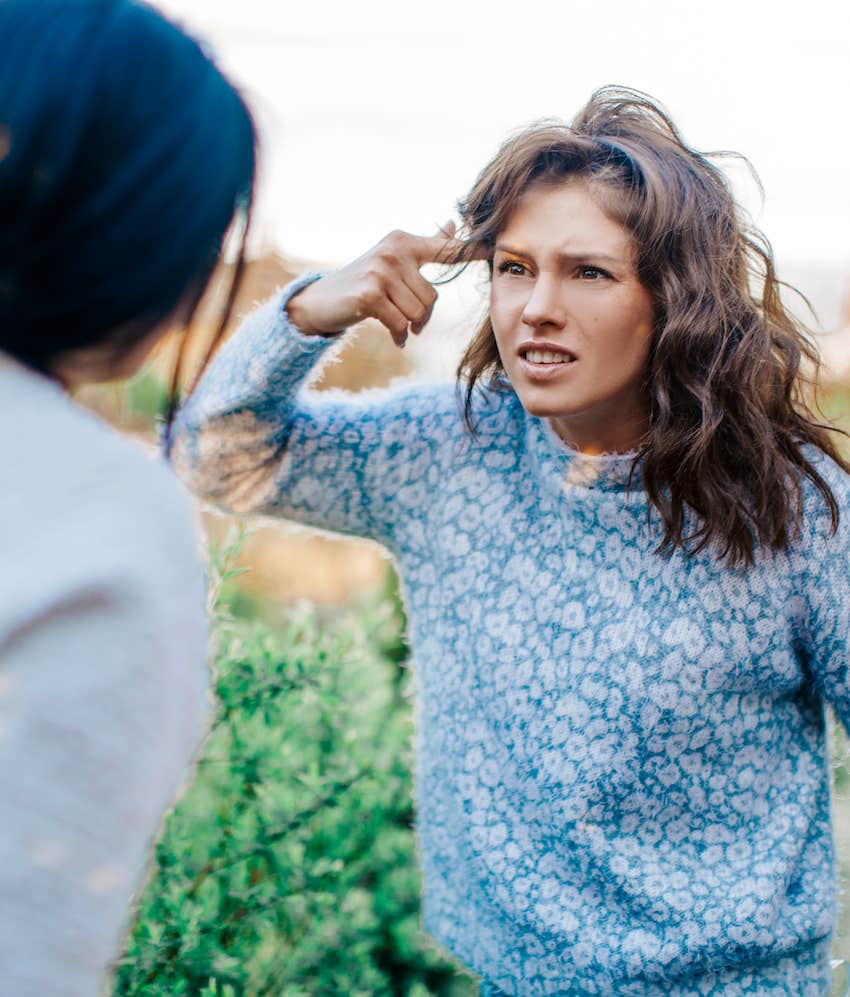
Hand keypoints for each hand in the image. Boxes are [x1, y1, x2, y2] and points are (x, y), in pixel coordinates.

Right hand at [285, 223, 473, 347]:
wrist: (321, 301)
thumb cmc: (363, 282)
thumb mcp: (395, 261)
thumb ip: (427, 246)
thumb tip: (451, 224)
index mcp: (404, 242)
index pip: (444, 249)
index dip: (468, 252)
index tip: (491, 248)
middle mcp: (393, 251)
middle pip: (431, 297)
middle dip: (421, 316)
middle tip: (407, 319)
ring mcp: (380, 271)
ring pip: (417, 313)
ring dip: (409, 327)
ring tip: (396, 325)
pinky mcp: (369, 294)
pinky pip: (400, 324)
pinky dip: (398, 335)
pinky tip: (393, 336)